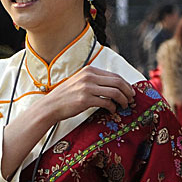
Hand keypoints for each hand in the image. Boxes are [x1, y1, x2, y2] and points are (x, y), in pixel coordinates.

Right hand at [1, 67, 135, 178]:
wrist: (50, 106)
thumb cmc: (65, 96)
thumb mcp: (79, 82)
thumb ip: (94, 80)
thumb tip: (112, 86)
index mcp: (89, 70)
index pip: (114, 75)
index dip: (125, 84)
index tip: (130, 91)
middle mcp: (89, 77)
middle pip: (118, 82)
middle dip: (128, 91)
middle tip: (131, 99)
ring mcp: (87, 88)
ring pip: (115, 92)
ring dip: (123, 100)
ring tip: (125, 106)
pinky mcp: (85, 99)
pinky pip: (107, 102)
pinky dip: (113, 107)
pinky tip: (113, 111)